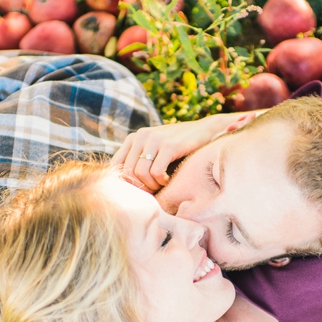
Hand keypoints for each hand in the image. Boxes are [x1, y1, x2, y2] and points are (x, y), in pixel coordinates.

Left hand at [111, 112, 255, 191]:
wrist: (206, 130)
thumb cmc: (179, 148)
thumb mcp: (155, 152)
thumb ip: (139, 163)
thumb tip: (122, 190)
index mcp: (133, 138)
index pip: (116, 166)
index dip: (126, 182)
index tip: (141, 188)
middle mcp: (141, 136)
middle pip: (128, 173)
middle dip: (140, 186)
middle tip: (154, 190)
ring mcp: (155, 139)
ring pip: (140, 173)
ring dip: (152, 185)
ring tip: (162, 184)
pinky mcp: (170, 145)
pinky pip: (156, 172)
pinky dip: (162, 181)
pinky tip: (169, 179)